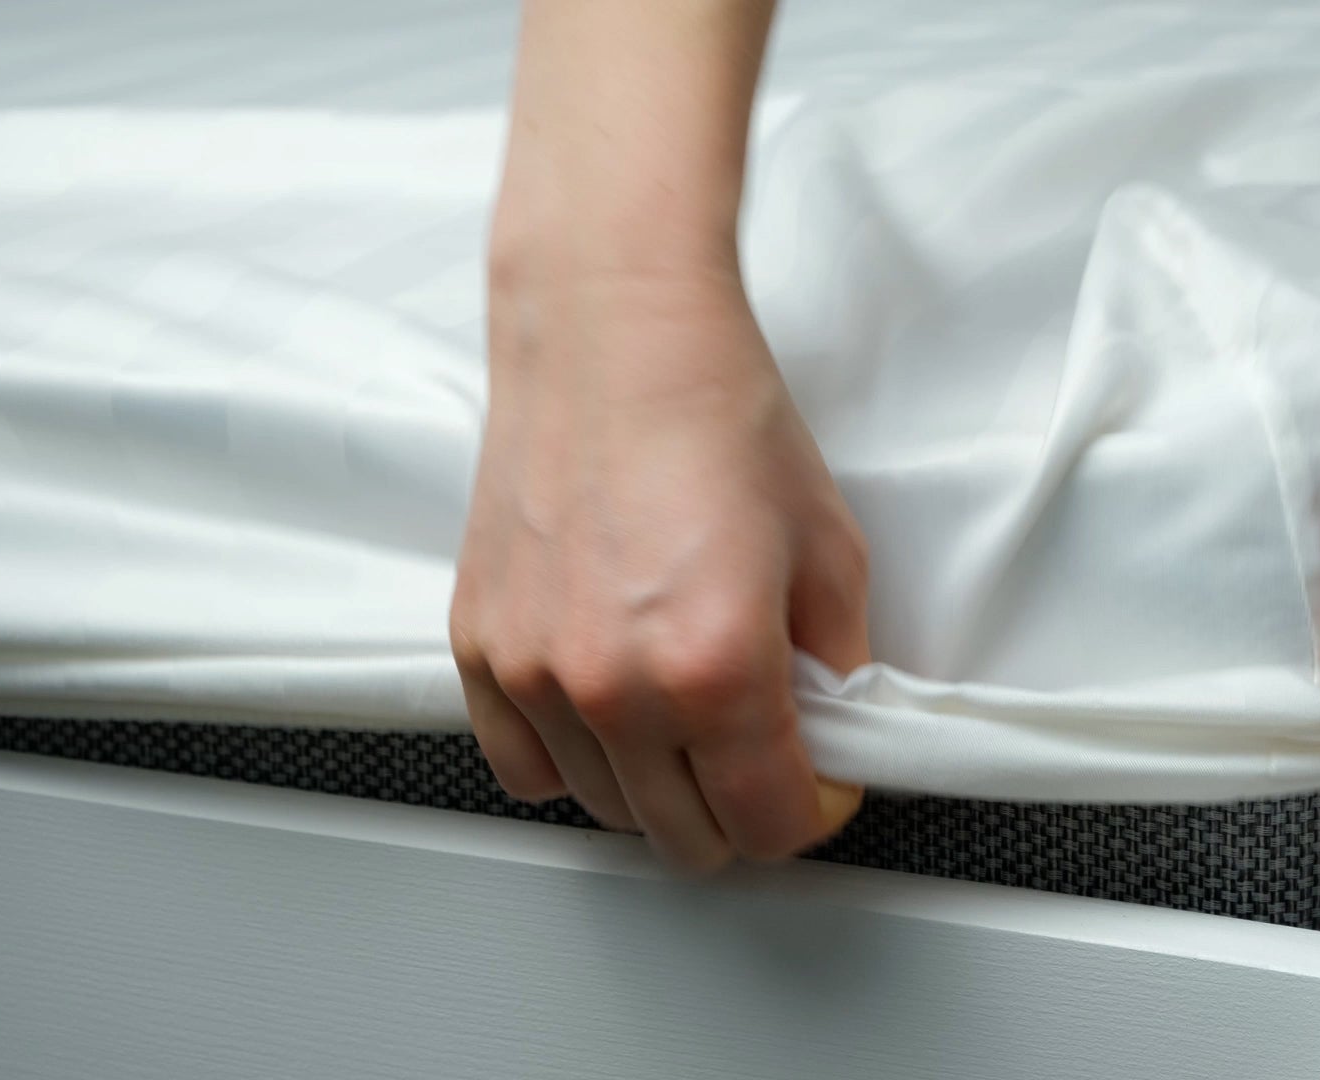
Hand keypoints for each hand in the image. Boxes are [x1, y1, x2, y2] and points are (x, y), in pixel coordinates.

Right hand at [450, 262, 868, 873]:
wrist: (616, 331)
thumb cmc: (717, 415)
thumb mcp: (831, 550)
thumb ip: (839, 668)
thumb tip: (833, 731)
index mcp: (718, 670)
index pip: (773, 825)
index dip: (816, 811)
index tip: (822, 782)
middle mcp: (617, 687)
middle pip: (688, 840)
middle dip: (741, 811)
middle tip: (763, 753)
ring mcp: (537, 673)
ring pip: (606, 811)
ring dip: (658, 786)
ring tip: (688, 715)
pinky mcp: (481, 647)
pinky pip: (523, 768)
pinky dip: (572, 761)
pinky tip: (609, 710)